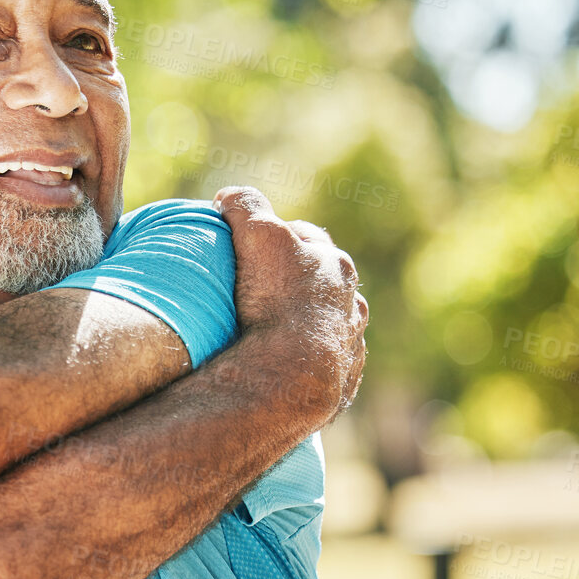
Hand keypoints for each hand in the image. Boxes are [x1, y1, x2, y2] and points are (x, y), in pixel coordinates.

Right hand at [214, 186, 368, 419]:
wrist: (292, 375)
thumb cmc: (276, 301)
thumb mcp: (258, 236)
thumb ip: (246, 206)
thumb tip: (229, 196)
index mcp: (333, 264)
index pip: (306, 237)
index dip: (279, 235)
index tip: (251, 243)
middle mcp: (350, 301)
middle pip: (323, 280)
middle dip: (299, 279)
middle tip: (262, 287)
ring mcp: (349, 343)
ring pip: (330, 324)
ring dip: (308, 323)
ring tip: (274, 332)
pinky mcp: (342, 382)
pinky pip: (325, 365)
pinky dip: (308, 362)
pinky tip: (285, 368)